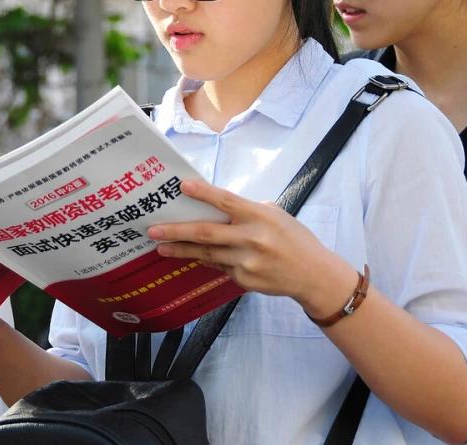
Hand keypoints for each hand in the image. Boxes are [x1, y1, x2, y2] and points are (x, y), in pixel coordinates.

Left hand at [146, 178, 355, 315]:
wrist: (313, 275)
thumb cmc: (293, 238)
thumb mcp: (274, 215)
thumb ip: (246, 211)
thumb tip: (214, 207)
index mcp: (260, 216)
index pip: (227, 201)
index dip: (204, 193)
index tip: (182, 186)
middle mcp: (252, 239)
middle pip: (207, 233)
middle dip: (176, 231)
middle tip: (153, 230)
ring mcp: (247, 262)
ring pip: (207, 254)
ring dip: (181, 250)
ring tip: (160, 247)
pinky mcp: (244, 280)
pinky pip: (220, 266)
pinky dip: (209, 260)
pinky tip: (195, 256)